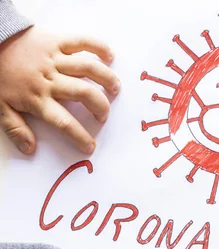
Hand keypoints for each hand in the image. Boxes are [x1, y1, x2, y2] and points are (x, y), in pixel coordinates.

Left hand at [0, 27, 119, 154]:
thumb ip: (15, 129)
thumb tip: (30, 149)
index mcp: (37, 98)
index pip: (63, 122)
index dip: (79, 136)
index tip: (90, 146)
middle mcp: (50, 79)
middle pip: (84, 94)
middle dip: (100, 107)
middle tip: (103, 116)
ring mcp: (55, 59)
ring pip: (89, 68)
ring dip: (106, 79)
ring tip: (115, 89)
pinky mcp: (57, 41)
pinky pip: (82, 42)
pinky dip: (98, 47)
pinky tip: (109, 56)